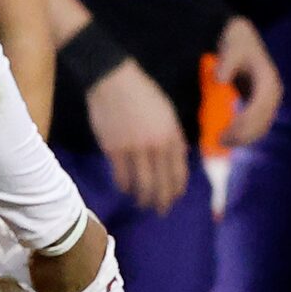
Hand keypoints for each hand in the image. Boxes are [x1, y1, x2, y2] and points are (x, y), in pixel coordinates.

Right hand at [85, 58, 188, 213]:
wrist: (112, 80)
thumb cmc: (143, 94)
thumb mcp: (167, 114)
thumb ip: (173, 137)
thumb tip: (176, 158)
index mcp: (171, 137)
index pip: (178, 173)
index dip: (176, 190)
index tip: (174, 199)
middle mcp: (155, 147)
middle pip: (161, 183)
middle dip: (161, 200)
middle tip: (159, 211)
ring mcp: (133, 149)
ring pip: (141, 184)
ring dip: (142, 197)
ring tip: (141, 203)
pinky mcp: (113, 149)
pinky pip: (121, 175)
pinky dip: (124, 185)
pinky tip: (125, 189)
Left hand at [214, 15, 281, 148]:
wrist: (241, 41)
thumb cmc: (235, 45)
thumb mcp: (230, 50)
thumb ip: (225, 63)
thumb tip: (220, 79)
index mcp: (268, 82)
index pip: (258, 109)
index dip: (243, 123)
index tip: (225, 133)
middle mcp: (272, 94)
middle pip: (261, 122)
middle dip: (241, 136)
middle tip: (218, 142)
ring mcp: (267, 101)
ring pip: (259, 128)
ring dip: (241, 139)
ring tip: (219, 143)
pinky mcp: (259, 106)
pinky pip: (254, 125)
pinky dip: (241, 134)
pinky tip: (225, 138)